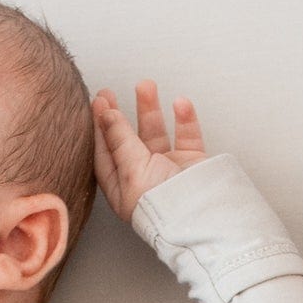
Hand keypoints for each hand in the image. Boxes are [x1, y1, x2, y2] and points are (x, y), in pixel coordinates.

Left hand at [92, 81, 206, 218]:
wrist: (204, 217)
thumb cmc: (163, 204)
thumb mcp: (132, 169)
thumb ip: (120, 139)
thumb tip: (106, 114)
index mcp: (122, 187)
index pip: (105, 153)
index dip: (100, 127)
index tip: (98, 102)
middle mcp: (143, 178)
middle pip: (128, 141)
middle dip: (120, 115)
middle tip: (110, 92)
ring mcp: (168, 170)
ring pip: (156, 133)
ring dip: (150, 109)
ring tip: (146, 85)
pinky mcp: (192, 164)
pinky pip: (186, 135)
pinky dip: (184, 119)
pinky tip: (180, 103)